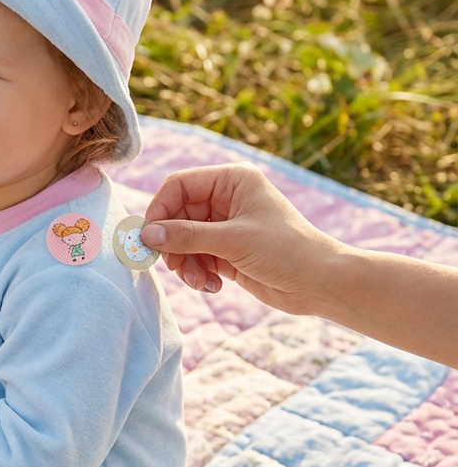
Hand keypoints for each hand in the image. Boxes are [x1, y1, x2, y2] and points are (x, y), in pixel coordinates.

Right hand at [141, 162, 338, 315]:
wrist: (320, 283)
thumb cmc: (286, 251)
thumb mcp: (232, 241)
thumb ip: (186, 236)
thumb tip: (146, 235)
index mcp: (231, 180)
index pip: (179, 186)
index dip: (160, 210)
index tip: (149, 238)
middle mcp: (226, 199)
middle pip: (176, 216)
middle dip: (173, 244)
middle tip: (173, 266)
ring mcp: (225, 226)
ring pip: (183, 240)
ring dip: (185, 263)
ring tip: (198, 280)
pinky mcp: (226, 251)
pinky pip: (196, 258)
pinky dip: (197, 273)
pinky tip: (213, 285)